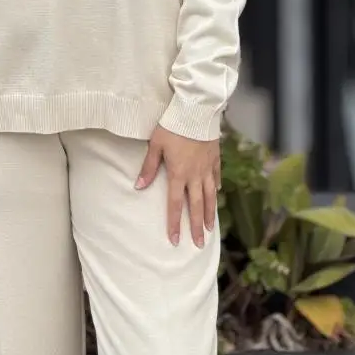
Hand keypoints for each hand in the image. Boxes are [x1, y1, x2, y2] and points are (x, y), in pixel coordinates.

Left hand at [135, 125, 220, 247]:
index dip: (174, 223)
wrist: (197, 110)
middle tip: (199, 244)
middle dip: (197, 227)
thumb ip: (149, 167)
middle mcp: (195, 175)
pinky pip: (216, 177)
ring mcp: (207, 167)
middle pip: (196, 206)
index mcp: (178, 174)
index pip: (175, 204)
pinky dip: (215, 188)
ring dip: (210, 213)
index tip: (174, 240)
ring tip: (211, 229)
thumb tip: (138, 187)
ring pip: (209, 196)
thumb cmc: (173, 125)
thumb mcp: (156, 145)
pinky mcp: (215, 157)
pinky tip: (216, 195)